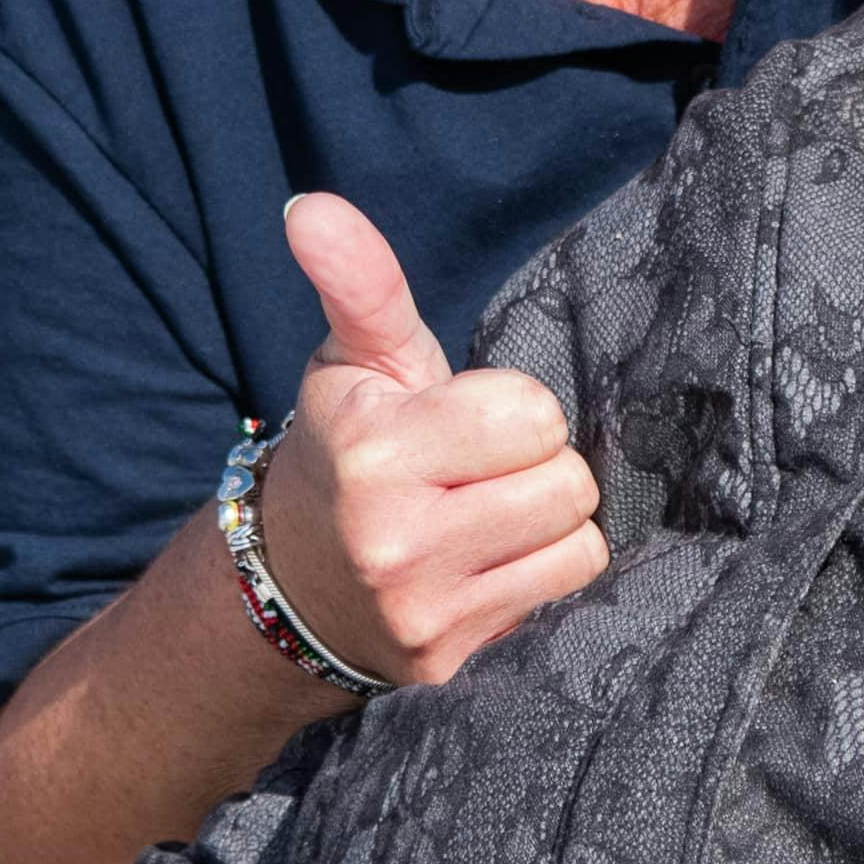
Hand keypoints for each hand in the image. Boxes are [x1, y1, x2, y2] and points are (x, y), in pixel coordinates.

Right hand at [249, 191, 607, 687]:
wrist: (287, 583)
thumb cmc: (343, 449)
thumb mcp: (352, 359)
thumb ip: (359, 281)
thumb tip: (312, 206)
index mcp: (375, 449)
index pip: (533, 413)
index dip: (509, 406)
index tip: (460, 418)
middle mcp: (395, 538)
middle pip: (566, 478)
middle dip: (533, 461)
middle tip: (476, 468)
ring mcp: (423, 609)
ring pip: (576, 536)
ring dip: (547, 517)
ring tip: (486, 510)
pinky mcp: (448, 658)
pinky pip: (564, 588)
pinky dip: (542, 568)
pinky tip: (490, 558)